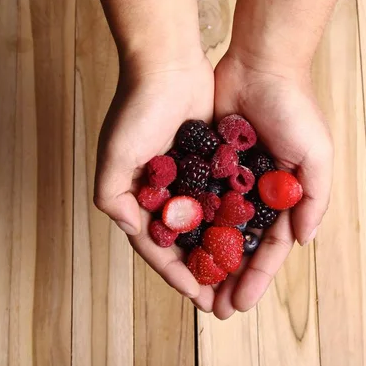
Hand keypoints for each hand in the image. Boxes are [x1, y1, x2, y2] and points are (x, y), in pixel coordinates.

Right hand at [94, 54, 217, 305]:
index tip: (199, 297)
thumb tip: (134, 229)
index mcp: (138, 198)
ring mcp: (187, 181)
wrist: (167, 64)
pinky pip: (222, 200)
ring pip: (208, 228)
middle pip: (185, 245)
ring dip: (221, 254)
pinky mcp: (209, 165)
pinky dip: (233, 221)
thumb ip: (113, 196)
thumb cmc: (136, 108)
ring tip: (241, 279)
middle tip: (223, 301)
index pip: (158, 247)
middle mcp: (163, 194)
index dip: (176, 274)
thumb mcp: (114, 154)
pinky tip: (251, 240)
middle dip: (203, 273)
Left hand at [211, 52, 333, 318]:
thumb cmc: (295, 108)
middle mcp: (255, 195)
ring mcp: (229, 182)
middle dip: (227, 278)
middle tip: (213, 308)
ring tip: (192, 287)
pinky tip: (176, 247)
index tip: (240, 305)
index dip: (256, 278)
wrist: (260, 65)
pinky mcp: (205, 165)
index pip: (270, 249)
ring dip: (204, 259)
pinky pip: (195, 200)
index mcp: (283, 198)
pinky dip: (187, 224)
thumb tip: (302, 242)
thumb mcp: (316, 155)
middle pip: (238, 246)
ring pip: (213, 230)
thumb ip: (314, 198)